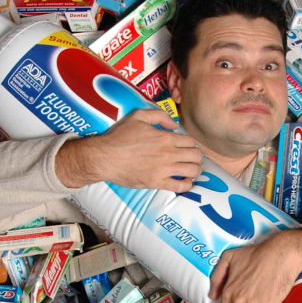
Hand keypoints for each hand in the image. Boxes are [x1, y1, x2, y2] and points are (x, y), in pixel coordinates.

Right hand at [55, 110, 202, 191]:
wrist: (105, 157)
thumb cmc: (119, 136)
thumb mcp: (138, 116)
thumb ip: (159, 116)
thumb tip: (174, 125)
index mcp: (165, 138)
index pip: (191, 142)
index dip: (191, 144)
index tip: (186, 148)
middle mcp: (168, 153)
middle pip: (196, 156)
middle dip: (196, 157)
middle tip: (190, 160)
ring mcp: (164, 169)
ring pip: (192, 171)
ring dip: (194, 171)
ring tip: (190, 171)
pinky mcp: (157, 182)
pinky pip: (180, 186)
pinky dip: (186, 185)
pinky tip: (184, 182)